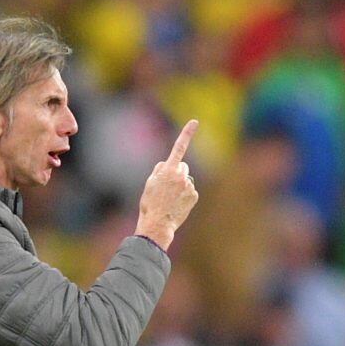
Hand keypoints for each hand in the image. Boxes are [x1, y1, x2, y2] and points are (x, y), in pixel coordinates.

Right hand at [135, 120, 199, 250]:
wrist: (157, 223)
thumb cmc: (150, 204)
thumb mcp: (149, 183)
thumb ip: (159, 170)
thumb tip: (167, 165)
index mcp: (168, 170)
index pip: (178, 147)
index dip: (187, 133)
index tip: (195, 122)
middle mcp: (181, 175)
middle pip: (182, 167)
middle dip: (177, 173)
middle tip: (166, 188)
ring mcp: (189, 185)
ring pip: (185, 180)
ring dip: (180, 185)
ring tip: (169, 199)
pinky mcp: (194, 196)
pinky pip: (189, 191)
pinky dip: (184, 196)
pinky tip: (176, 204)